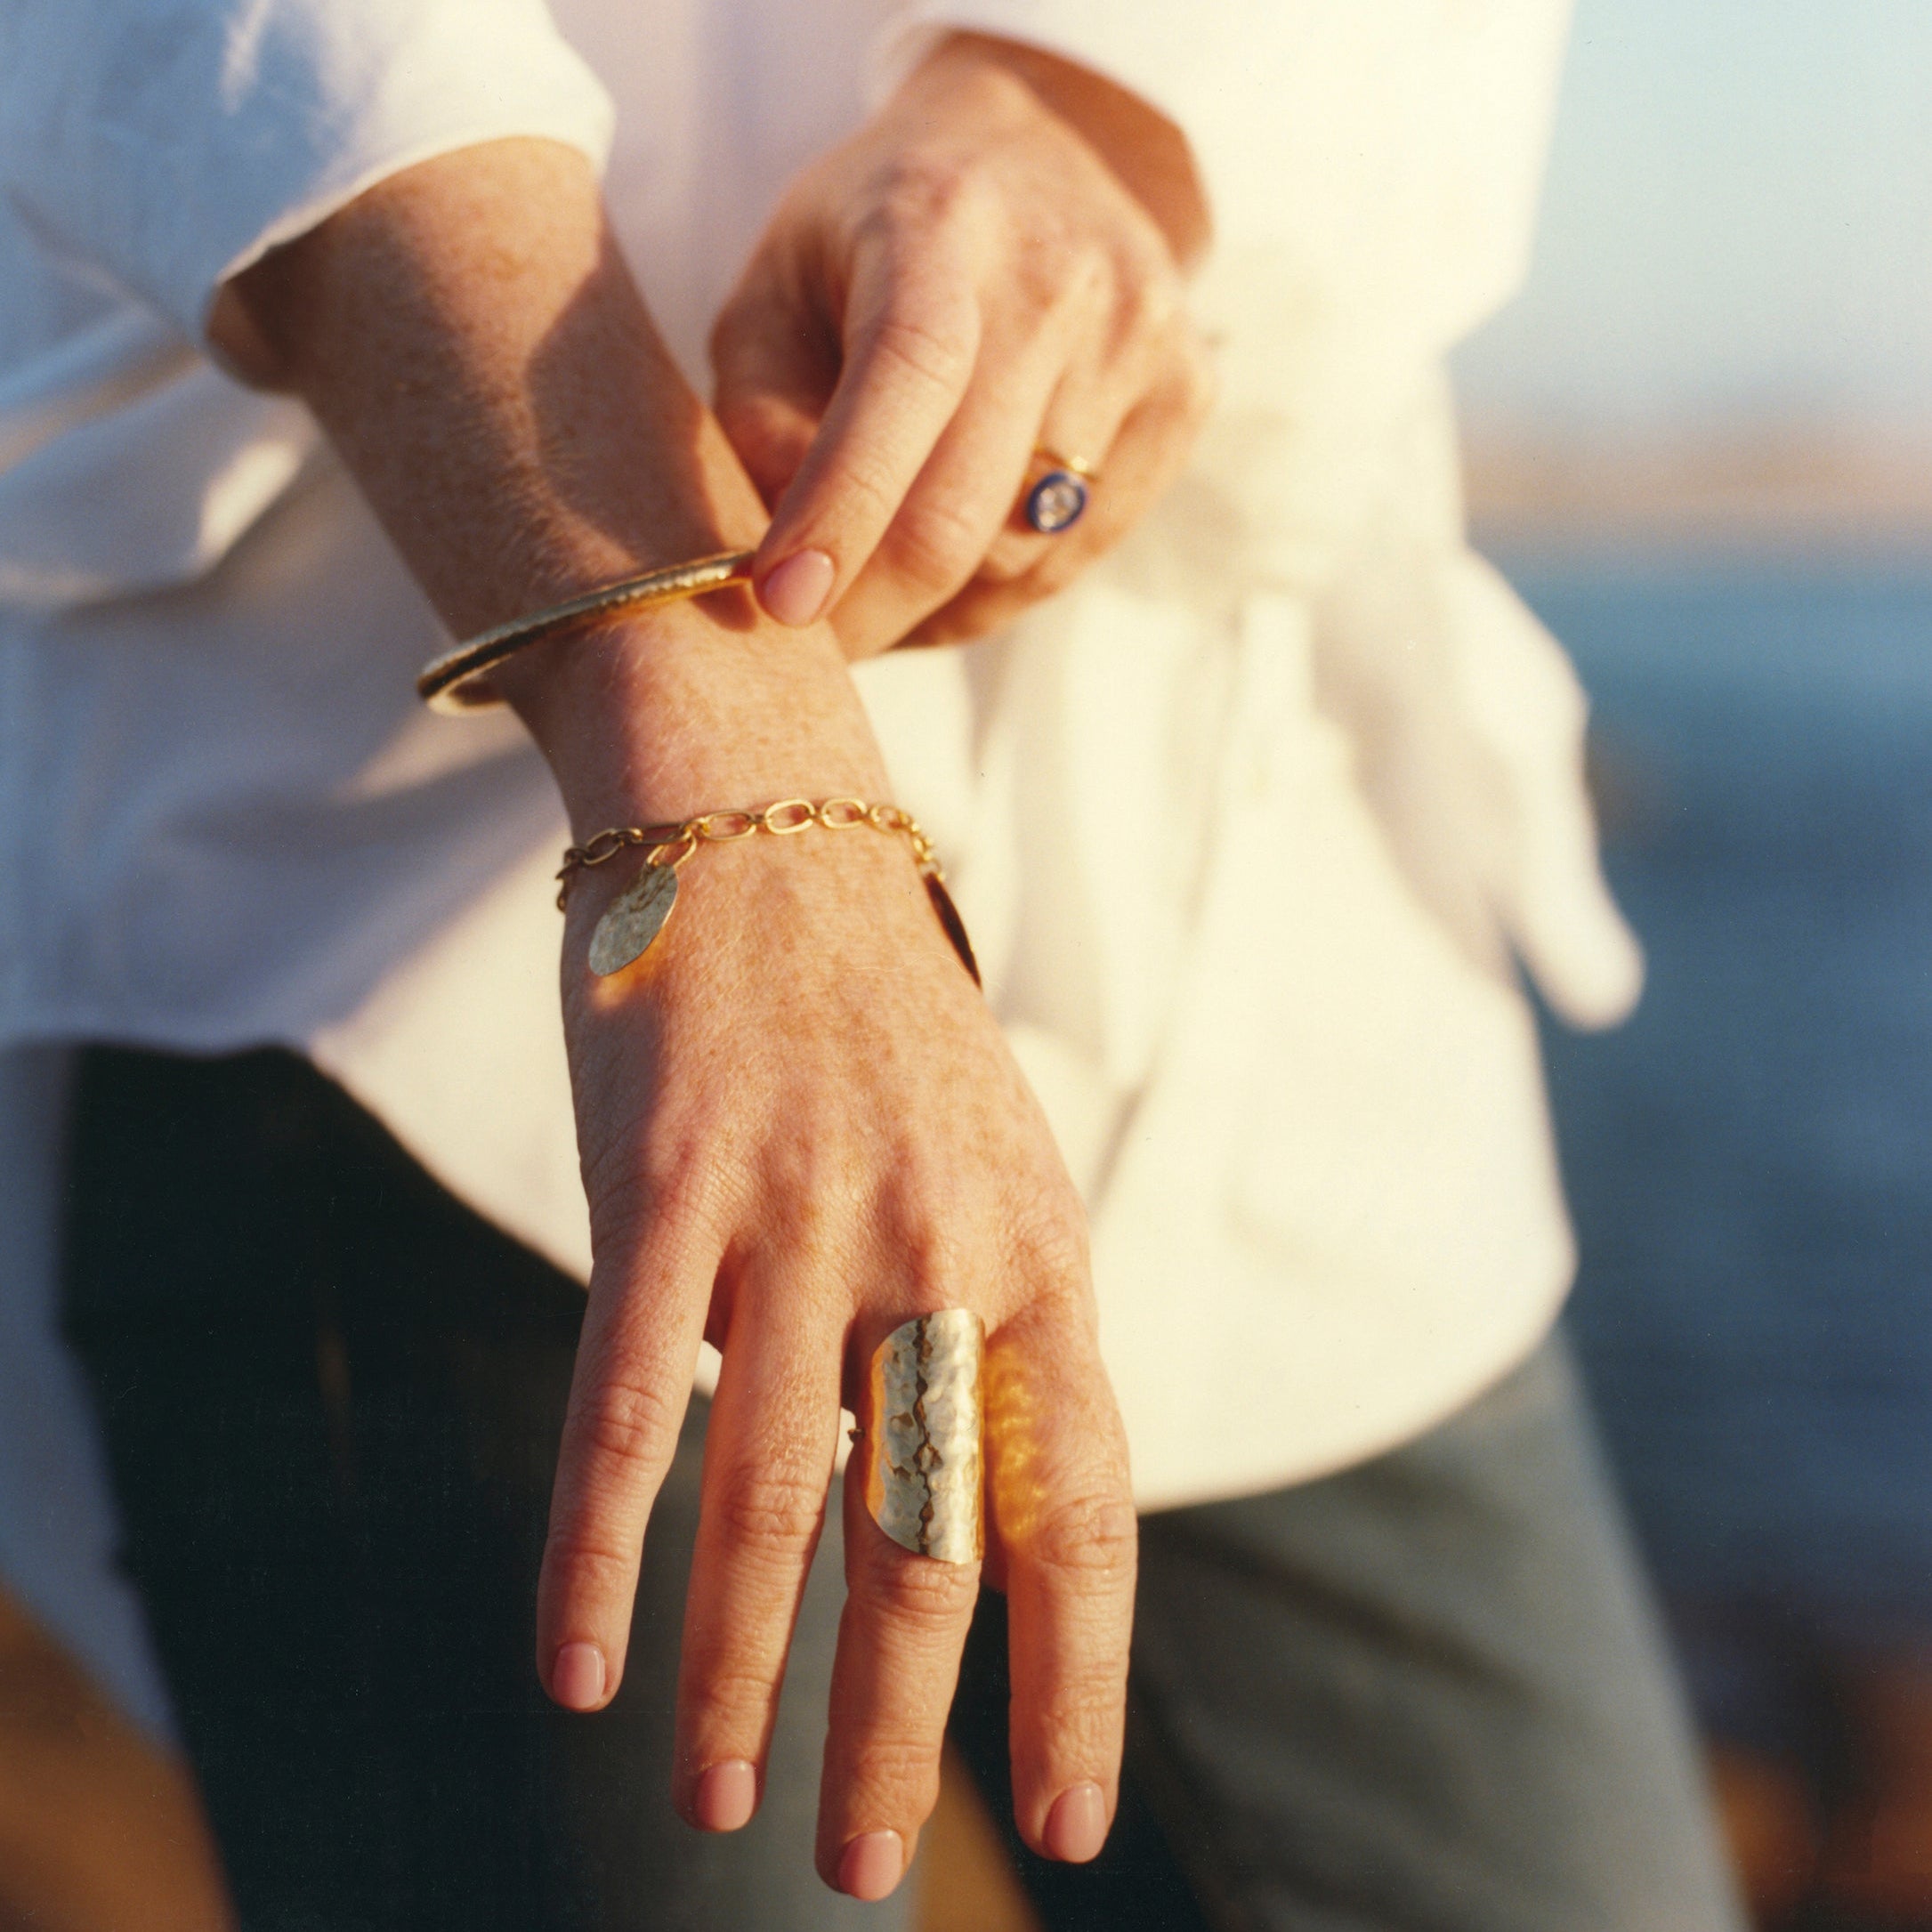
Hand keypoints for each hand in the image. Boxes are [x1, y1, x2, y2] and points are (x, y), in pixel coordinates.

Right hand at [218, 139, 1138, 1896]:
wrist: (757, 827)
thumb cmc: (875, 1029)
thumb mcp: (980, 1170)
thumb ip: (983, 1333)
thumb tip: (959, 1524)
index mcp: (1037, 1255)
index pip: (1077, 1509)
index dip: (1075, 1677)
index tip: (1069, 1819)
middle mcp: (934, 1247)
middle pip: (928, 1534)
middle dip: (904, 1723)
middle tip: (869, 1871)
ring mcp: (797, 1215)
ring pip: (777, 1497)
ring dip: (746, 1673)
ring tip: (723, 1811)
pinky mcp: (662, 1187)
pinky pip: (625, 1405)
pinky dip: (598, 1549)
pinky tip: (574, 1665)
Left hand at [711, 33, 1213, 657]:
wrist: (1041, 153)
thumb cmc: (872, 243)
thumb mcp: (775, 291)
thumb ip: (758, 416)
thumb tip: (789, 558)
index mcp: (938, 226)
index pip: (905, 378)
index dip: (844, 505)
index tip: (785, 605)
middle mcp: (1059, 278)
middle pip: (967, 504)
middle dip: (876, 606)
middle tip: (819, 646)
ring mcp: (1140, 339)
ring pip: (1021, 551)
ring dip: (935, 604)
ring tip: (880, 581)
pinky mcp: (1185, 395)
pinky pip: (1077, 552)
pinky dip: (1001, 588)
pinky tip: (957, 562)